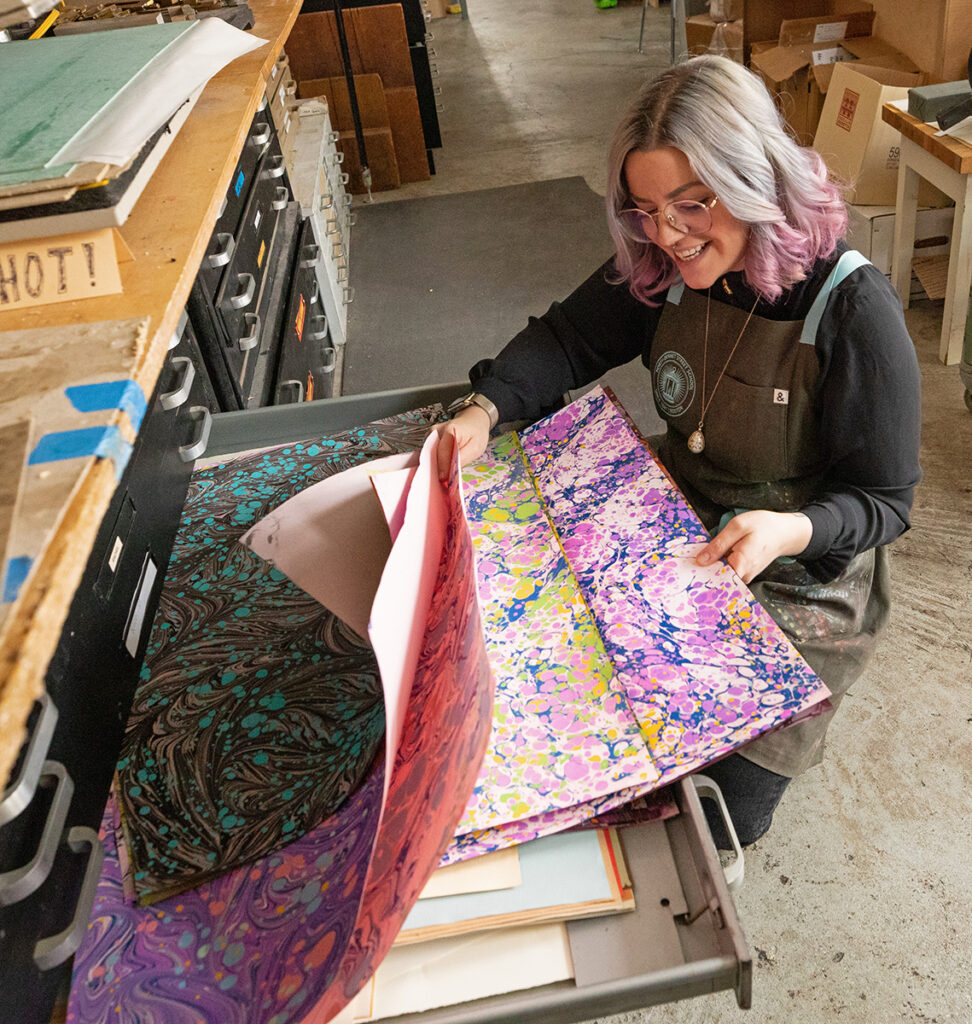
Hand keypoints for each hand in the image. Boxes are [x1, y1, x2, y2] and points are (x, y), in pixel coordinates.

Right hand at [434, 405, 490, 479]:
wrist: (473, 421)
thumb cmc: (476, 433)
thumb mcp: (475, 447)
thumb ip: (462, 459)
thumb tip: (450, 473)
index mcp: (450, 430)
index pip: (443, 451)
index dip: (442, 467)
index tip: (442, 480)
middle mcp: (436, 431)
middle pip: (432, 453)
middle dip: (435, 469)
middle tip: (439, 484)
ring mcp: (431, 435)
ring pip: (429, 455)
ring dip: (433, 467)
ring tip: (438, 481)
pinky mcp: (430, 440)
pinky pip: (430, 454)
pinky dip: (434, 463)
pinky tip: (438, 473)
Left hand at [695, 510, 812, 583]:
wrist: (785, 532)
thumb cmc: (763, 525)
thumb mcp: (737, 527)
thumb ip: (718, 544)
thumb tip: (700, 561)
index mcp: (741, 563)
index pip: (716, 578)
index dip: (700, 577)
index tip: (685, 575)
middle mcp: (744, 575)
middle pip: (717, 580)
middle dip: (702, 575)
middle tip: (685, 570)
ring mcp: (746, 577)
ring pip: (722, 579)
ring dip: (710, 572)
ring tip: (696, 565)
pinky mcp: (746, 574)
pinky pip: (729, 575)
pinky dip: (719, 570)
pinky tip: (711, 563)